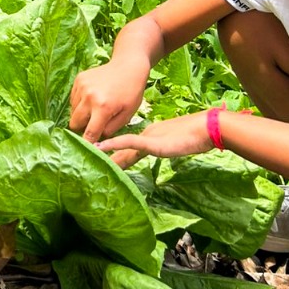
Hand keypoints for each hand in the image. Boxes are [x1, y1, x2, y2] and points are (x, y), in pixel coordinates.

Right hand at [69, 60, 147, 143]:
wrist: (128, 66)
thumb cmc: (131, 92)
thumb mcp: (127, 115)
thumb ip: (111, 130)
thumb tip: (97, 140)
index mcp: (103, 107)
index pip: (89, 133)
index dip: (87, 143)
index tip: (86, 150)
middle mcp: (89, 97)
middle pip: (75, 123)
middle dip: (82, 128)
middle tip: (93, 126)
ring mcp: (82, 86)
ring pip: (72, 111)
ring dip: (81, 115)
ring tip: (95, 109)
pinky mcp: (78, 79)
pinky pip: (73, 99)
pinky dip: (80, 103)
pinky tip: (92, 99)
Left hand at [95, 112, 213, 169]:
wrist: (207, 128)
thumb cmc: (195, 136)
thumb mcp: (175, 144)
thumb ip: (163, 147)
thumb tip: (153, 152)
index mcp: (149, 140)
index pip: (125, 150)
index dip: (110, 156)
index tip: (94, 160)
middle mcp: (144, 139)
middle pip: (119, 150)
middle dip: (102, 157)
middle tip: (81, 159)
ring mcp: (148, 139)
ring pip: (120, 147)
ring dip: (103, 152)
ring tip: (84, 153)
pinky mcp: (153, 142)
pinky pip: (130, 143)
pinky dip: (115, 145)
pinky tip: (101, 148)